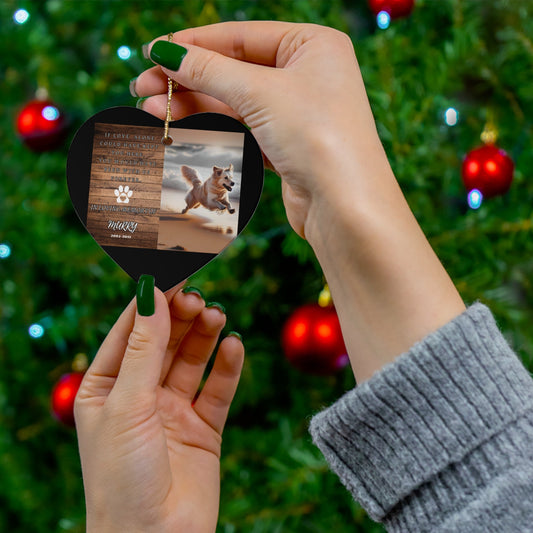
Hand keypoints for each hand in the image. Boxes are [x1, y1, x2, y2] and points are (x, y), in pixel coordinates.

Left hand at [74, 282, 243, 532]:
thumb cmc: (122, 477)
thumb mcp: (127, 404)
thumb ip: (144, 348)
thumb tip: (151, 293)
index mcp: (106, 388)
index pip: (130, 331)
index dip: (151, 301)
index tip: (173, 272)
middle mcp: (140, 395)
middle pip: (164, 341)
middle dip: (180, 317)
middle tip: (198, 299)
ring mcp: (172, 410)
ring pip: (192, 360)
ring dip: (204, 336)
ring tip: (217, 316)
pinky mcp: (203, 427)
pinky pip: (218, 389)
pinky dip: (227, 366)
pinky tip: (234, 347)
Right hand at [134, 22, 464, 382]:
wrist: (345, 206)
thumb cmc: (318, 136)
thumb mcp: (259, 93)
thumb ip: (209, 70)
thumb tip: (165, 52)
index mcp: (312, 45)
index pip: (241, 36)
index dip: (194, 44)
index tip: (154, 52)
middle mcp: (308, 75)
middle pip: (234, 70)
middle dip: (188, 79)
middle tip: (144, 87)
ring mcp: (298, 112)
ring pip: (235, 102)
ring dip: (194, 105)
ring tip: (152, 109)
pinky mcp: (288, 145)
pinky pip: (243, 128)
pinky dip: (213, 127)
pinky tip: (181, 126)